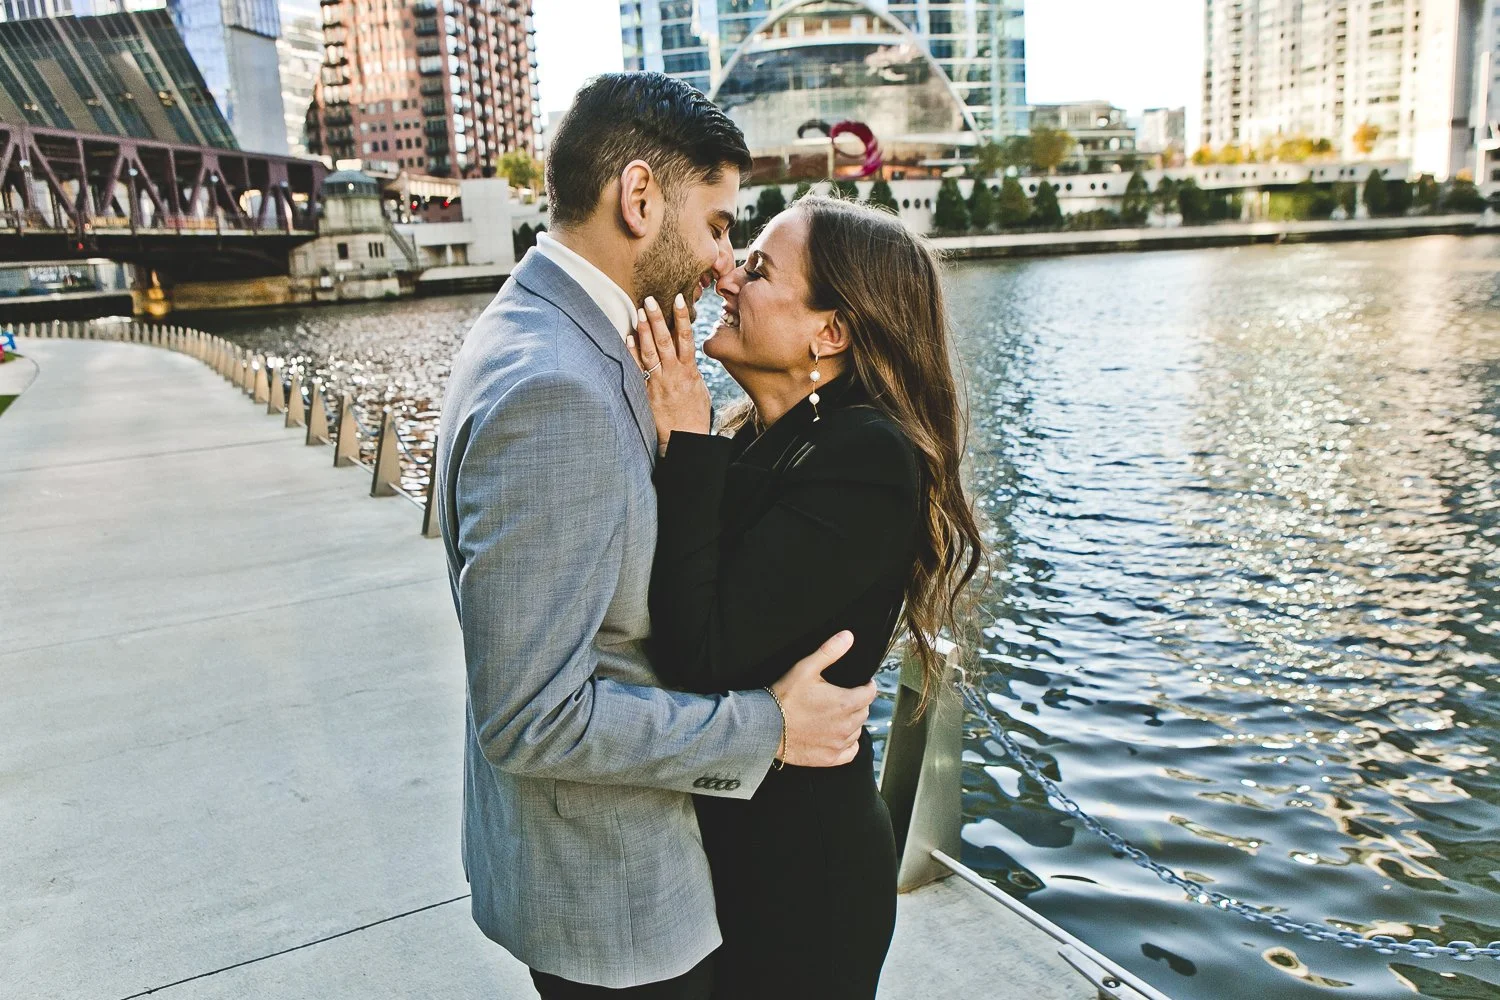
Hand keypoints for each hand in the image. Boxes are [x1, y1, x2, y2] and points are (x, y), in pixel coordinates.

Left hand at [627, 294, 710, 451]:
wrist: (685, 438)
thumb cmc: (695, 415)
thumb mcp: (700, 390)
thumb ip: (691, 370)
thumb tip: (687, 355)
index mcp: (690, 371)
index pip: (686, 338)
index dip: (682, 317)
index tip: (679, 298)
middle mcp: (674, 373)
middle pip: (665, 340)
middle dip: (658, 318)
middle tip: (650, 299)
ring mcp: (659, 382)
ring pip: (651, 352)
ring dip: (644, 331)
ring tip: (639, 312)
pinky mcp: (647, 392)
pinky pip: (638, 370)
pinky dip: (632, 353)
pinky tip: (627, 338)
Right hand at [770, 631, 875, 766]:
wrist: (766, 727)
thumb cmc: (785, 697)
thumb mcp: (806, 668)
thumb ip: (829, 652)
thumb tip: (848, 637)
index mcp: (845, 702)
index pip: (870, 693)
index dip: (867, 686)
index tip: (863, 684)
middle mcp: (846, 725)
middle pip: (864, 711)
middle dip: (859, 703)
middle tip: (845, 697)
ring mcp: (839, 743)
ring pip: (857, 730)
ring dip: (852, 722)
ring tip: (838, 715)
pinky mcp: (830, 758)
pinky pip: (851, 751)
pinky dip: (848, 743)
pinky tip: (838, 736)